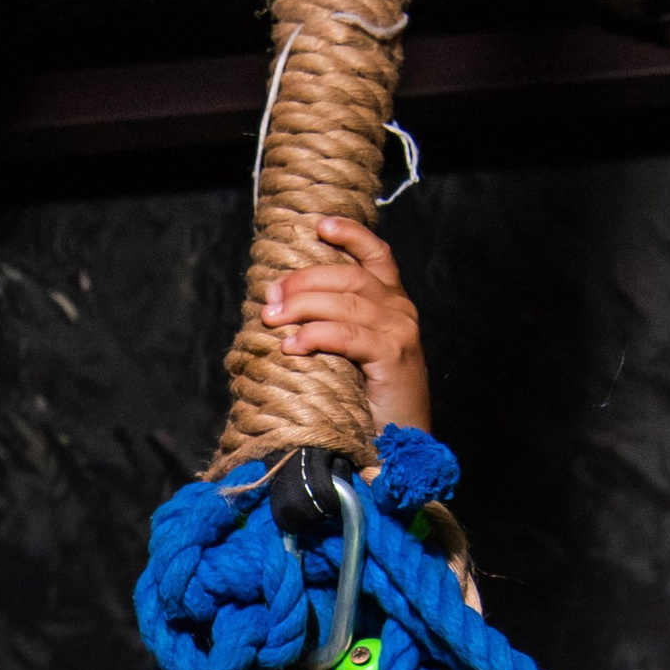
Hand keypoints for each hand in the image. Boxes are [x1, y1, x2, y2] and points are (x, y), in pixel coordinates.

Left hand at [258, 219, 429, 431]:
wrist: (400, 444)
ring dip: (301, 306)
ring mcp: (399, 331)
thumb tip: (280, 305)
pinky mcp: (393, 356)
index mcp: (392, 302)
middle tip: (270, 297)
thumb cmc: (367, 400)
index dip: (349, 234)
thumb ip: (332, 324)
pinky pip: (347, 336)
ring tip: (272, 319)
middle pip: (347, 277)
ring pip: (345, 302)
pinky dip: (315, 336)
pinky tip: (292, 346)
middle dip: (303, 281)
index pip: (375, 254)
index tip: (318, 226)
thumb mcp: (350, 353)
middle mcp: (399, 310)